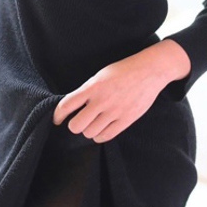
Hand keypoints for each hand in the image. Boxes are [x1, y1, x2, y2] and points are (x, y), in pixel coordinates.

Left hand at [52, 48, 172, 142]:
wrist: (149, 71)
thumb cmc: (123, 71)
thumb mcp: (101, 75)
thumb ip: (87, 91)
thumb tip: (73, 108)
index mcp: (93, 86)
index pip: (66, 105)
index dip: (58, 115)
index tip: (57, 119)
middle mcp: (102, 100)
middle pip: (76, 126)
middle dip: (74, 125)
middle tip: (79, 121)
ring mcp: (115, 111)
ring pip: (90, 133)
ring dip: (88, 130)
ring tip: (93, 123)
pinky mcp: (127, 119)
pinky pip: (106, 136)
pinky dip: (99, 136)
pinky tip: (101, 129)